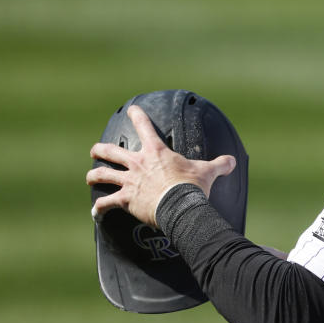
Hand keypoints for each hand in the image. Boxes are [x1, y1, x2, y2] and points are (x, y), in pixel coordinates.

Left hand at [86, 105, 236, 226]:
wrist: (180, 206)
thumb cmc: (191, 186)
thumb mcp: (207, 172)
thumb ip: (219, 165)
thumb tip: (232, 161)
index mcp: (156, 152)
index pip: (144, 126)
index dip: (137, 115)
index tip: (131, 109)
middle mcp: (138, 163)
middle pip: (111, 152)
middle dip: (100, 150)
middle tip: (95, 150)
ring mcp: (129, 181)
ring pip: (103, 175)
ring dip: (95, 175)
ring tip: (90, 177)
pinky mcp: (125, 200)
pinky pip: (106, 203)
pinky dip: (99, 209)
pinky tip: (95, 213)